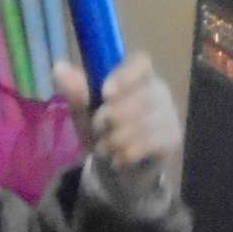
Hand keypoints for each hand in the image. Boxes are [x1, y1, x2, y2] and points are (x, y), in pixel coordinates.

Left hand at [54, 53, 179, 171]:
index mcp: (138, 76)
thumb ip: (75, 92)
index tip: (105, 93)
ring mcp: (170, 114)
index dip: (125, 76)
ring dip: (114, 140)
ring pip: (142, 124)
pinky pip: (148, 144)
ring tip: (105, 148)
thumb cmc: (102, 132)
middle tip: (97, 130)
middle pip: (139, 97)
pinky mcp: (174, 139)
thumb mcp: (83, 112)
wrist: (118, 168)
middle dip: (109, 119)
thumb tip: (59, 67)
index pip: (141, 63)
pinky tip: (118, 158)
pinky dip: (125, 154)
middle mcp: (159, 91)